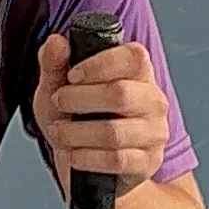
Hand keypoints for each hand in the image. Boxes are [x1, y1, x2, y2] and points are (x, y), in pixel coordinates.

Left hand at [33, 30, 169, 195]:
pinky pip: (116, 160)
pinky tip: (74, 155)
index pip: (133, 57)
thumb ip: (54, 64)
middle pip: (121, 94)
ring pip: (114, 132)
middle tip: (58, 103)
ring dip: (76, 133)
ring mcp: (154, 133)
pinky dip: (87, 158)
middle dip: (79, 99)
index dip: (100, 64)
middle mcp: (152, 100)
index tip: (72, 75)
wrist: (89, 167)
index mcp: (138, 74)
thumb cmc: (77, 120)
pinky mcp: (147, 162)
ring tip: (59, 133)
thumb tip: (56, 41)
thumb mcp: (58, 88)